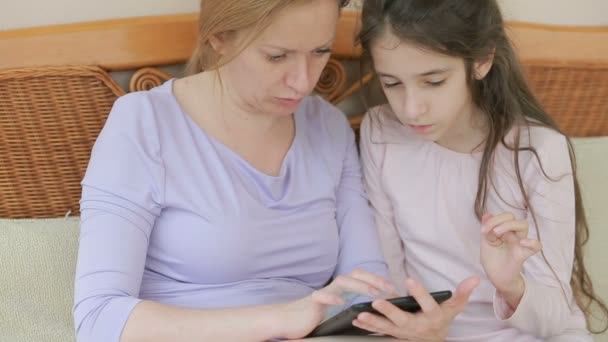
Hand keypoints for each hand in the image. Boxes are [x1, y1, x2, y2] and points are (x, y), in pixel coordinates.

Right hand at [276, 269, 394, 339]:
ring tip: (374, 293)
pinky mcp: (312, 302)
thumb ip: (348, 306)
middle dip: (374, 279)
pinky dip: (331, 297)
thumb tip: (369, 308)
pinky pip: (321, 296)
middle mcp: (333, 288)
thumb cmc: (310, 317)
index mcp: (340, 290)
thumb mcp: (334, 311)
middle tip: (390, 288)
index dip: (377, 280)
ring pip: (343, 281)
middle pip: (355, 274)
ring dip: (360, 285)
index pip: (361, 278)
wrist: (286, 320)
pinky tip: (341, 302)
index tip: (392, 288)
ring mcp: (323, 293)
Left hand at [351, 276, 479, 340]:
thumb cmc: (442, 320)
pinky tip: (356, 320)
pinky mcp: (394, 335)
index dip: (420, 293)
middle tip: (377, 302)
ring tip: (361, 314)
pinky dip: (368, 327)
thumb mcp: (453, 308)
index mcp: (433, 317)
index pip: (428, 304)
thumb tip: (475, 278)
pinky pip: (379, 332)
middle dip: (390, 312)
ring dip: (373, 322)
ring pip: (387, 328)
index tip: (409, 280)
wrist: (433, 341)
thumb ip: (462, 293)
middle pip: (403, 319)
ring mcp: (404, 333)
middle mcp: (418, 326)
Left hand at [480, 212, 541, 306]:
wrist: (496, 277)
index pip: (504, 217)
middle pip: (513, 218)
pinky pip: (537, 246)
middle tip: (491, 231)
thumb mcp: (485, 243)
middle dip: (500, 220)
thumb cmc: (492, 259)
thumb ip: (487, 229)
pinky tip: (522, 242)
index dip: (493, 220)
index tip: (483, 231)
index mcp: (504, 230)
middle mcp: (513, 234)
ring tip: (497, 233)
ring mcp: (519, 243)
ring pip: (523, 225)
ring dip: (509, 225)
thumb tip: (487, 214)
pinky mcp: (523, 254)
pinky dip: (532, 242)